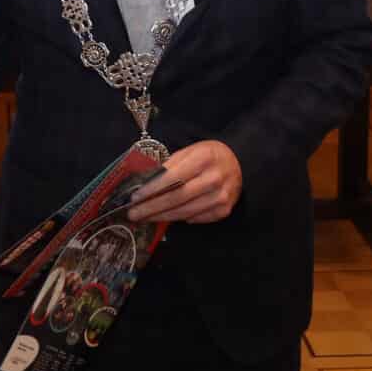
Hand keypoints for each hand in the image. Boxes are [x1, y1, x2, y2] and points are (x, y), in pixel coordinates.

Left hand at [125, 139, 242, 224]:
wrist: (238, 164)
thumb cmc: (208, 156)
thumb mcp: (189, 151)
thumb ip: (170, 166)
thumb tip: (145, 184)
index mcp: (204, 158)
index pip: (173, 178)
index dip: (152, 190)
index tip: (135, 198)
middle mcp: (214, 178)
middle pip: (177, 198)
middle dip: (152, 208)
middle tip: (133, 214)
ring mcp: (221, 197)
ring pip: (185, 212)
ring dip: (162, 216)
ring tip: (145, 218)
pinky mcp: (224, 210)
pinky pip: (196, 219)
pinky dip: (180, 219)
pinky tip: (167, 217)